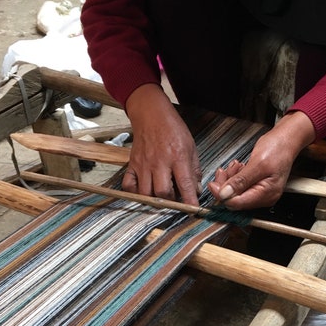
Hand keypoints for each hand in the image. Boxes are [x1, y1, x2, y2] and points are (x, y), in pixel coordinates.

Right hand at [122, 84, 201, 205]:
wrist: (151, 114)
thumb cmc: (173, 129)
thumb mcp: (191, 146)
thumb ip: (194, 170)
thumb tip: (196, 190)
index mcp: (177, 157)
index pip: (184, 184)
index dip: (189, 200)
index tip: (193, 211)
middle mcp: (159, 162)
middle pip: (162, 193)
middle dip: (170, 202)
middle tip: (176, 199)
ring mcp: (143, 164)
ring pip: (145, 192)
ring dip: (154, 199)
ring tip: (161, 197)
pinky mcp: (132, 164)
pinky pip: (129, 185)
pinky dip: (135, 192)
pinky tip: (144, 190)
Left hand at [208, 111, 315, 209]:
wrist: (287, 139)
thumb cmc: (278, 148)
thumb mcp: (257, 163)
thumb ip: (240, 181)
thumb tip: (224, 194)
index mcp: (266, 194)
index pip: (237, 203)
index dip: (222, 195)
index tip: (213, 184)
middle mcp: (264, 197)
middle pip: (235, 200)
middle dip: (225, 186)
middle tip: (222, 172)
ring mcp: (261, 192)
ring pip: (236, 193)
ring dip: (230, 180)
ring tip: (234, 166)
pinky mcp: (258, 187)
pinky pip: (241, 187)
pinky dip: (236, 177)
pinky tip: (238, 168)